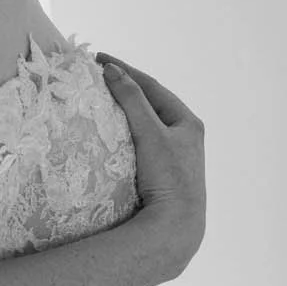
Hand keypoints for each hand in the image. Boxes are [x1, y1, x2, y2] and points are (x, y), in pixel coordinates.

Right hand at [95, 53, 206, 276]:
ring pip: (146, 125)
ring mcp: (175, 157)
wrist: (175, 226)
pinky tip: (113, 136)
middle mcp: (185, 137)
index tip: (98, 59)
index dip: (126, 70)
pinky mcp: (163, 175)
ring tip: (103, 101)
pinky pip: (142, 144)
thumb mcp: (150, 133)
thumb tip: (111, 70)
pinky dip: (126, 133)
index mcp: (188, 122)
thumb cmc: (169, 177)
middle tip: (98, 77)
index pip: (152, 86)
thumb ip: (132, 100)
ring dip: (126, 111)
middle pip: (151, 104)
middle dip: (126, 88)